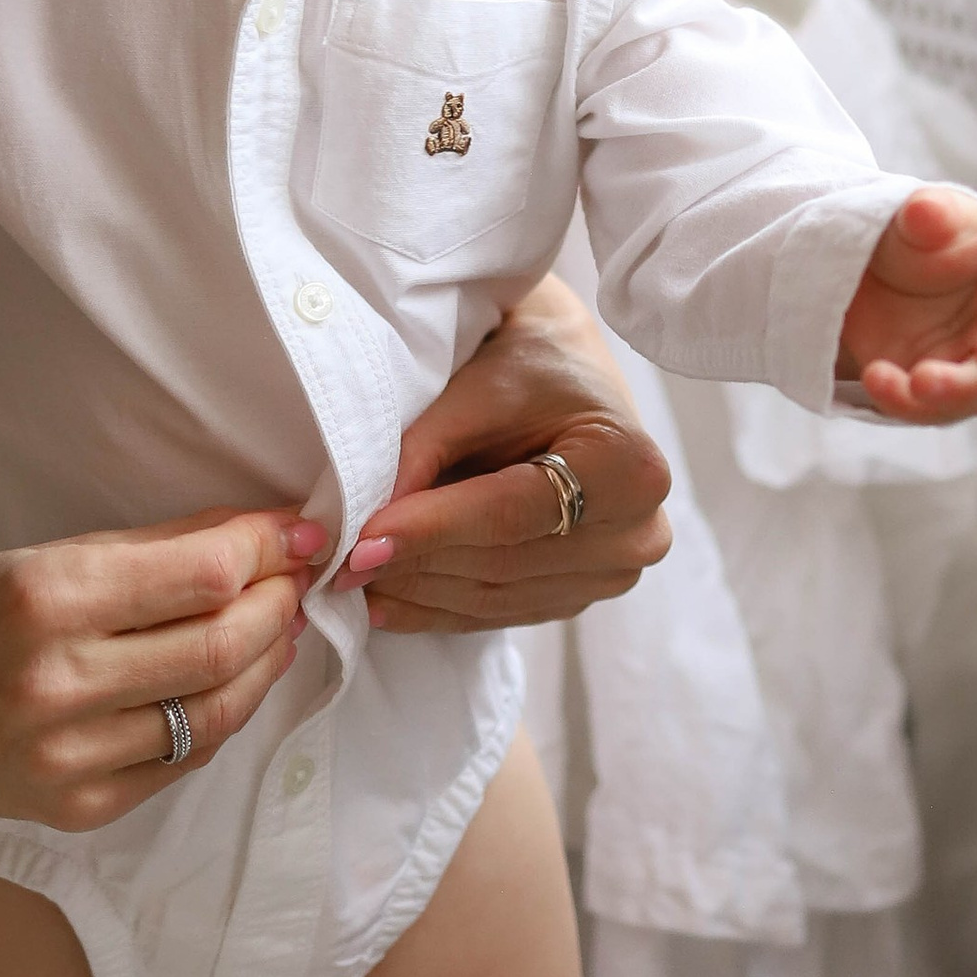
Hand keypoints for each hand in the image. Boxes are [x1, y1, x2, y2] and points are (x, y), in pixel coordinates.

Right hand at [0, 507, 326, 832]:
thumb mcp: (41, 557)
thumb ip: (150, 549)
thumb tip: (256, 534)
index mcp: (46, 600)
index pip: (199, 575)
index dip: (265, 550)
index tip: (298, 534)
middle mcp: (59, 683)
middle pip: (220, 644)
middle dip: (278, 604)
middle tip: (297, 580)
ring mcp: (69, 757)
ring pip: (215, 711)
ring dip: (265, 663)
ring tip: (278, 629)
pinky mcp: (77, 807)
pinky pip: (182, 759)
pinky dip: (220, 716)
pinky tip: (229, 684)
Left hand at [341, 278, 672, 632]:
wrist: (569, 372)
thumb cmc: (528, 365)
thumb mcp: (477, 391)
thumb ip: (423, 454)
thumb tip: (363, 528)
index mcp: (630, 469)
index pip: (511, 514)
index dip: (431, 530)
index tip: (360, 543)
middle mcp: (638, 532)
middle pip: (504, 563)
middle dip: (415, 565)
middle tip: (338, 567)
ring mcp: (615, 573)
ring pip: (497, 597)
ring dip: (418, 595)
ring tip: (351, 588)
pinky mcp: (582, 594)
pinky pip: (502, 612)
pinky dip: (439, 609)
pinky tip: (387, 605)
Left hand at [838, 185, 976, 418]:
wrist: (865, 280)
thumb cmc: (920, 239)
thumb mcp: (922, 215)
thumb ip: (929, 215)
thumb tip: (926, 213)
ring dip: (954, 390)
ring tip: (918, 380)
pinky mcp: (941, 394)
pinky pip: (933, 410)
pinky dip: (905, 401)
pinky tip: (878, 378)